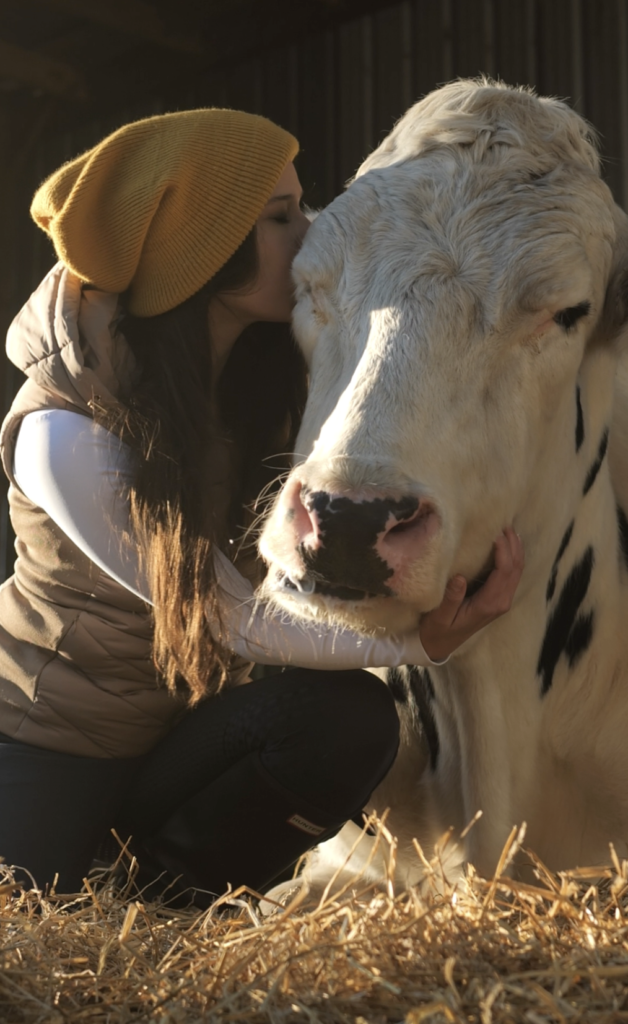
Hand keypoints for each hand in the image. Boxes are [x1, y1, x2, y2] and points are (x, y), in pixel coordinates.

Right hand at [418, 526, 523, 662]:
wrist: (441, 645)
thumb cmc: (438, 630)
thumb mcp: (440, 616)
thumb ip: (451, 598)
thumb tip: (460, 578)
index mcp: (489, 604)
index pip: (504, 571)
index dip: (503, 550)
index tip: (495, 533)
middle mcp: (501, 602)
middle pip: (516, 568)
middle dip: (513, 545)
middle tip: (505, 524)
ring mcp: (502, 601)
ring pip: (517, 570)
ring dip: (516, 549)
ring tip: (508, 529)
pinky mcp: (498, 599)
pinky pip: (512, 575)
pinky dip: (512, 557)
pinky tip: (507, 545)